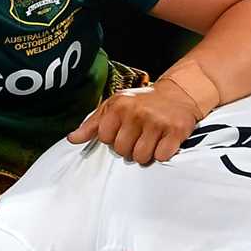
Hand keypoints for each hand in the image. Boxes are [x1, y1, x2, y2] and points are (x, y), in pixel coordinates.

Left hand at [67, 81, 199, 163]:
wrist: (179, 93)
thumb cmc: (142, 102)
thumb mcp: (114, 106)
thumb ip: (92, 124)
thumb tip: (72, 139)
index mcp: (119, 106)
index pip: (104, 138)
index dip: (113, 138)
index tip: (122, 130)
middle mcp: (137, 113)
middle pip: (122, 150)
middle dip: (129, 148)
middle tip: (138, 136)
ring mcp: (157, 122)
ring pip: (140, 157)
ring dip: (145, 154)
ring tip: (150, 140)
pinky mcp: (176, 131)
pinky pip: (161, 157)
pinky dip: (162, 154)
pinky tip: (163, 141)